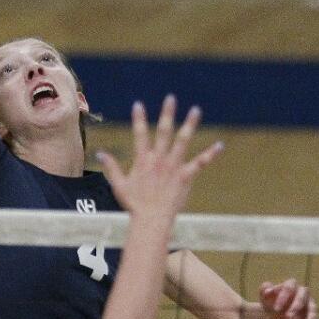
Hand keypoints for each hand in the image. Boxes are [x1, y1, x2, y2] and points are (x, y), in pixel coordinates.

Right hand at [97, 96, 223, 223]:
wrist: (151, 220)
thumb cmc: (135, 205)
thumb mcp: (119, 185)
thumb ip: (111, 167)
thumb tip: (99, 153)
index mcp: (143, 160)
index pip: (139, 134)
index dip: (138, 119)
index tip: (138, 104)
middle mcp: (159, 160)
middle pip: (164, 131)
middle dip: (167, 113)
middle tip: (171, 98)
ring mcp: (173, 167)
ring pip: (183, 141)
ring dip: (189, 124)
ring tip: (196, 110)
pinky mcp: (185, 176)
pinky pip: (200, 163)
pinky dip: (210, 154)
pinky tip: (220, 145)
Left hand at [259, 279, 317, 318]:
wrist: (275, 311)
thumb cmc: (270, 300)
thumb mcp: (264, 296)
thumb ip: (264, 290)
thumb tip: (267, 290)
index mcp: (291, 285)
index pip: (289, 287)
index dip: (283, 297)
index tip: (276, 309)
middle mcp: (303, 293)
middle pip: (302, 297)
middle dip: (295, 306)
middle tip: (287, 317)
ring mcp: (309, 304)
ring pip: (312, 311)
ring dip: (309, 318)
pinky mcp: (310, 317)